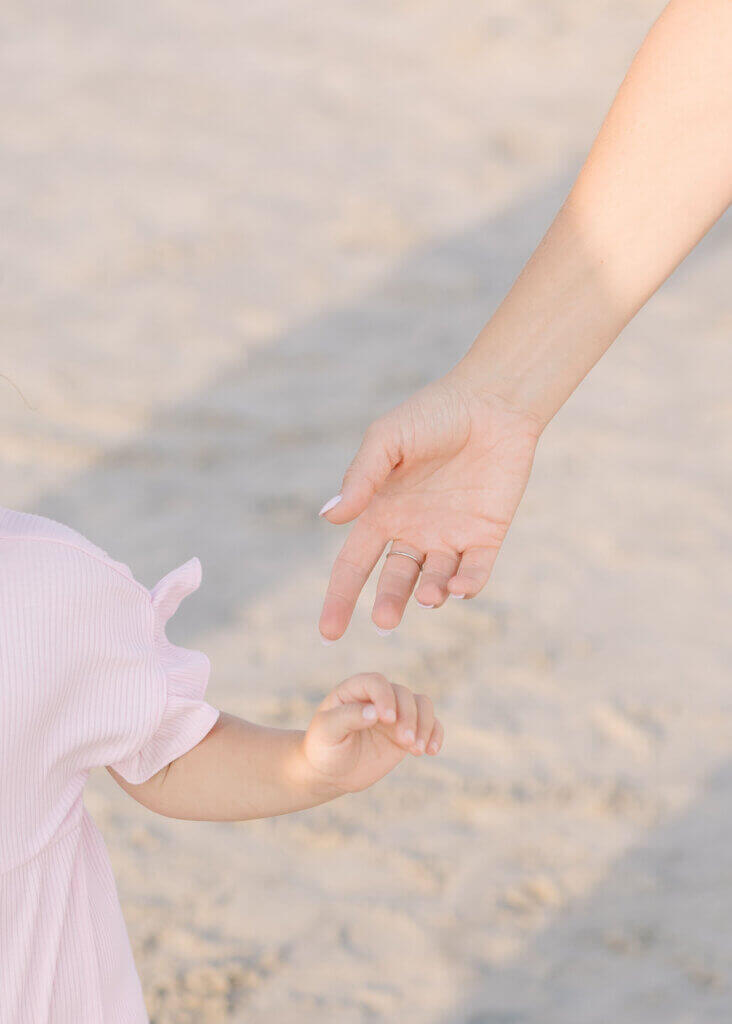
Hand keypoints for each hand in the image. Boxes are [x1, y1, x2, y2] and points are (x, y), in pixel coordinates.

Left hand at [300, 673, 442, 793]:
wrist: (329, 772)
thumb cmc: (322, 748)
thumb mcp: (326, 732)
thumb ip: (347, 717)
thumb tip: (375, 712)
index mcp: (354, 690)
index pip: (376, 682)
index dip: (385, 697)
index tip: (387, 719)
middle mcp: (378, 697)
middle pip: (403, 694)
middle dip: (408, 717)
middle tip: (405, 743)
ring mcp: (394, 714)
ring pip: (421, 705)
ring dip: (425, 725)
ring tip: (417, 749)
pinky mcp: (406, 732)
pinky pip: (430, 724)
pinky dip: (435, 734)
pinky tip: (431, 751)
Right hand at [318, 368, 541, 639]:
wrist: (492, 402)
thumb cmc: (433, 414)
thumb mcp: (388, 440)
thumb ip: (361, 478)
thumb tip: (328, 517)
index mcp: (382, 512)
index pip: (353, 565)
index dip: (339, 599)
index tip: (329, 633)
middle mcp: (413, 531)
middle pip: (394, 581)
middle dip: (388, 604)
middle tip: (386, 622)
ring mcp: (450, 536)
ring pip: (434, 582)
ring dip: (429, 595)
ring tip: (428, 596)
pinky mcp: (486, 535)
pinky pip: (475, 571)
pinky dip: (468, 585)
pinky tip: (461, 588)